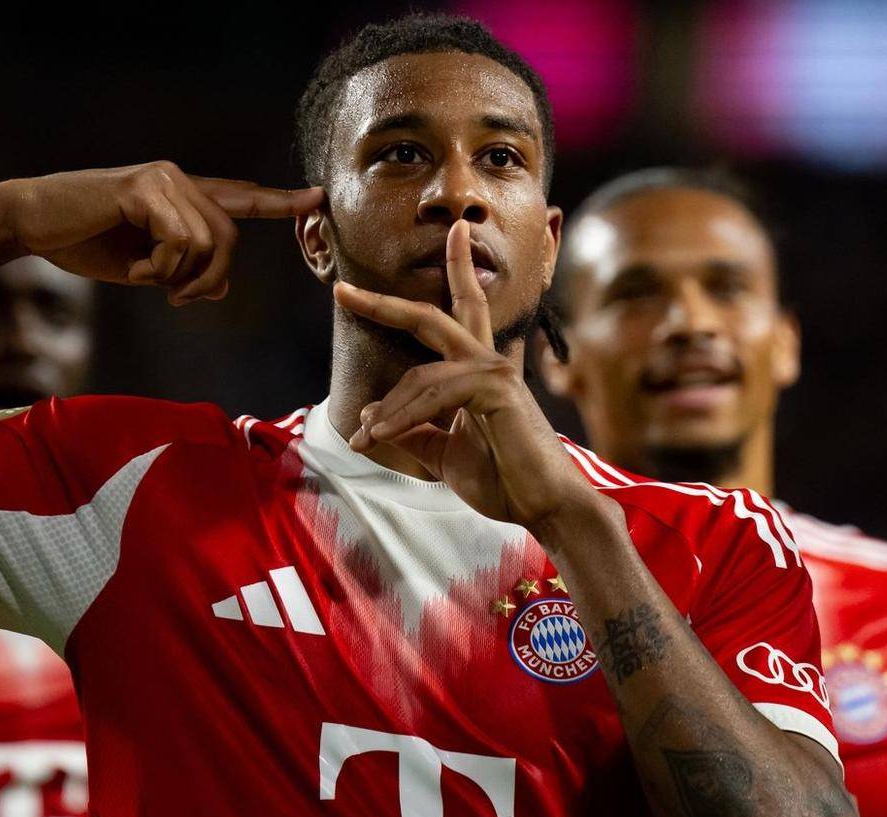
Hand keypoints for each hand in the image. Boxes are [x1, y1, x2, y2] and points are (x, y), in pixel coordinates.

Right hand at [0, 161, 323, 302]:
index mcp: (182, 197)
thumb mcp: (145, 270)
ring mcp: (164, 179)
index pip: (239, 198)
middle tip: (175, 296)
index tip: (316, 199)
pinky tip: (132, 268)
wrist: (29, 226)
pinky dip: (159, 268)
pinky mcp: (145, 187)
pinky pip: (181, 241)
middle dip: (209, 279)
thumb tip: (221, 287)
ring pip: (208, 243)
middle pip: (229, 238)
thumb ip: (186, 274)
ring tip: (143, 276)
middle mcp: (179, 180)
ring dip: (177, 276)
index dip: (279, 202)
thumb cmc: (84, 245)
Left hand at [334, 219, 597, 531]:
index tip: (444, 239)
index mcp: (478, 371)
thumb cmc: (504, 481)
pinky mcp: (497, 390)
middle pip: (431, 318)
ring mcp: (494, 372)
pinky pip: (434, 395)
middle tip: (342, 289)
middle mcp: (488, 362)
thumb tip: (371, 414)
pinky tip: (381, 436)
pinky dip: (402, 417)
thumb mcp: (443, 455)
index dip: (452, 273)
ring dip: (386, 413)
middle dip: (385, 304)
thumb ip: (412, 431)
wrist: (544, 507)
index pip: (462, 313)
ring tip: (365, 442)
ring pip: (420, 377)